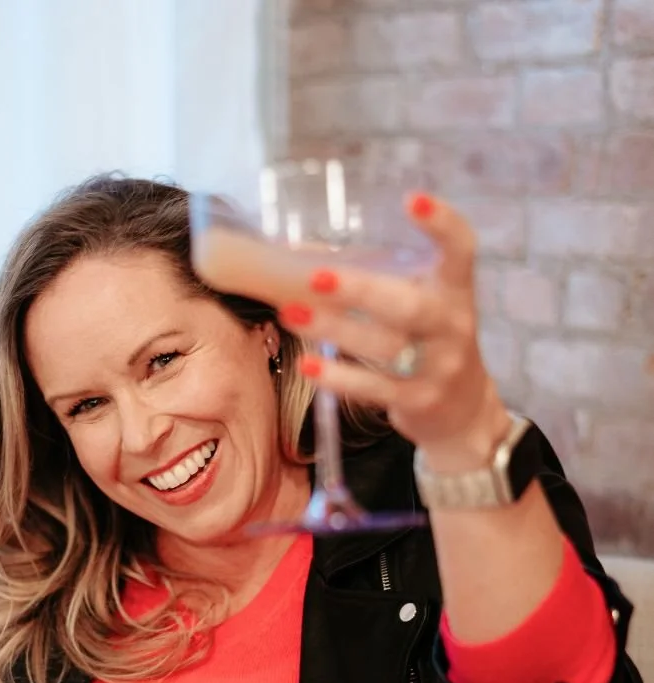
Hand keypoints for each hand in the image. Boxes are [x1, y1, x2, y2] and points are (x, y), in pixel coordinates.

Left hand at [279, 194, 511, 472]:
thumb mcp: (425, 307)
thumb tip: (303, 259)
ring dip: (335, 329)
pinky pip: (374, 389)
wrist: (464, 411)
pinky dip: (338, 376)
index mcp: (456, 292)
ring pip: (385, 348)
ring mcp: (439, 367)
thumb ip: (385, 283)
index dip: (443, 224)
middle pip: (411, 307)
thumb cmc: (429, 344)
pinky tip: (307, 364)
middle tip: (317, 277)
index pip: (461, 251)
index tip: (412, 199)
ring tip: (290, 313)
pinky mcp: (419, 400)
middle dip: (362, 291)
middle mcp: (453, 327)